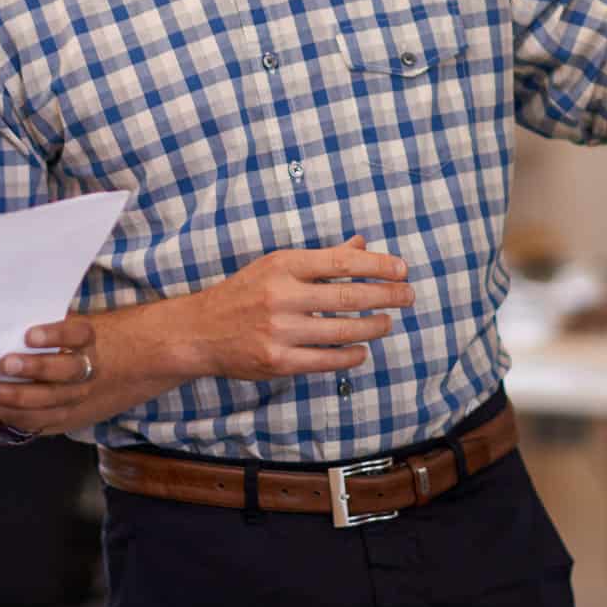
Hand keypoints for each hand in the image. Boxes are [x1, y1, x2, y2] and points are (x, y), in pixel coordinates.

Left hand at [0, 315, 97, 429]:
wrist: (87, 376)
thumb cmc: (60, 343)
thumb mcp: (59, 328)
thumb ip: (37, 322)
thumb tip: (0, 319)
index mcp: (85, 342)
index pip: (78, 334)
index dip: (56, 335)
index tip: (29, 335)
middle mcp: (85, 371)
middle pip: (66, 371)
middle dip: (34, 368)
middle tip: (4, 364)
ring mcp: (74, 397)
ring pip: (49, 400)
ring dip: (14, 397)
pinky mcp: (59, 417)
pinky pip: (35, 420)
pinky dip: (6, 413)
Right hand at [183, 237, 411, 380]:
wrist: (198, 331)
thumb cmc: (243, 293)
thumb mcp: (276, 265)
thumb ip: (321, 258)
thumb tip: (362, 244)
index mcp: (282, 265)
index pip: (341, 261)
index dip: (377, 264)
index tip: (402, 269)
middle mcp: (281, 296)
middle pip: (349, 295)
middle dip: (387, 295)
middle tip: (408, 295)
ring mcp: (279, 331)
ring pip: (344, 330)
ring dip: (374, 326)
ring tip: (387, 322)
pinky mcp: (278, 362)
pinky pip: (327, 360)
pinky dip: (352, 355)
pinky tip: (362, 349)